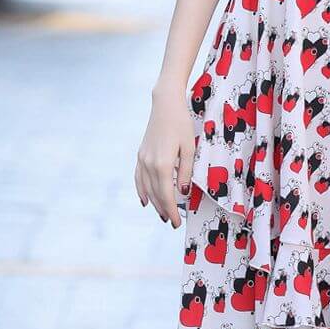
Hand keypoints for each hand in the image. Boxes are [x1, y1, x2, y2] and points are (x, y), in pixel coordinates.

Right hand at [135, 89, 195, 227]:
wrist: (165, 105)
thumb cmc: (182, 124)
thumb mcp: (190, 148)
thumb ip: (186, 172)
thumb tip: (182, 193)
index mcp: (163, 164)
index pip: (167, 195)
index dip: (172, 211)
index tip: (177, 223)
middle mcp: (149, 164)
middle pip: (156, 194)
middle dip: (164, 210)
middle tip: (173, 222)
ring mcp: (142, 159)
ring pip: (146, 188)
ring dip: (154, 203)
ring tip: (162, 214)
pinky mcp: (140, 154)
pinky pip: (139, 178)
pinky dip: (141, 191)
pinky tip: (145, 200)